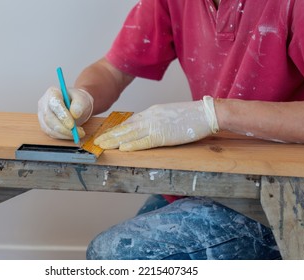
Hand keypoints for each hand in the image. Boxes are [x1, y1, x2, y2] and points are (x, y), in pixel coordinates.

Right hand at [38, 86, 93, 138]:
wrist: (76, 106)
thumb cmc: (77, 100)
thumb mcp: (82, 99)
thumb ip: (79, 104)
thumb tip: (75, 114)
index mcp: (52, 93)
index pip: (54, 104)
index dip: (62, 115)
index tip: (72, 125)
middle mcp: (44, 103)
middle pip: (49, 118)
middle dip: (63, 128)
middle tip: (77, 132)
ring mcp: (42, 115)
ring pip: (49, 128)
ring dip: (64, 134)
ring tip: (78, 133)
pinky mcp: (44, 125)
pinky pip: (51, 133)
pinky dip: (62, 136)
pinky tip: (72, 134)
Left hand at [94, 96, 218, 150]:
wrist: (206, 113)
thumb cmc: (191, 116)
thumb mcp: (169, 115)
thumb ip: (157, 121)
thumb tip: (147, 129)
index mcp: (152, 112)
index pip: (130, 122)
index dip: (117, 129)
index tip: (107, 134)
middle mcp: (150, 117)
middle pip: (126, 128)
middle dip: (110, 135)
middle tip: (97, 141)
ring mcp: (156, 126)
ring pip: (130, 134)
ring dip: (115, 141)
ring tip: (102, 145)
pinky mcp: (164, 135)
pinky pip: (145, 141)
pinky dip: (133, 145)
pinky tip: (122, 149)